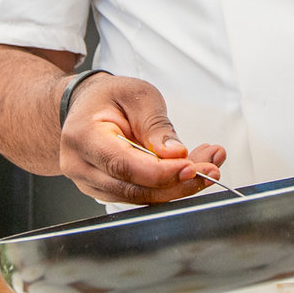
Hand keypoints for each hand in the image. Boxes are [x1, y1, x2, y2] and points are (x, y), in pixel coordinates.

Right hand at [59, 74, 226, 203]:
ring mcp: (92, 184)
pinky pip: (141, 196)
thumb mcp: (137, 95)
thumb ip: (156, 125)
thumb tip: (175, 154)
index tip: (191, 166)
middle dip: (178, 183)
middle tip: (211, 169)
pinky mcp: (107, 192)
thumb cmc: (109, 97)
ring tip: (208, 162)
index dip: (160, 172)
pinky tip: (190, 168)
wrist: (87, 107)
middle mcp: (82, 166)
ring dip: (179, 185)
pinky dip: (169, 186)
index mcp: (83, 137)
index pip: (123, 165)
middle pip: (133, 189)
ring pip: (141, 197)